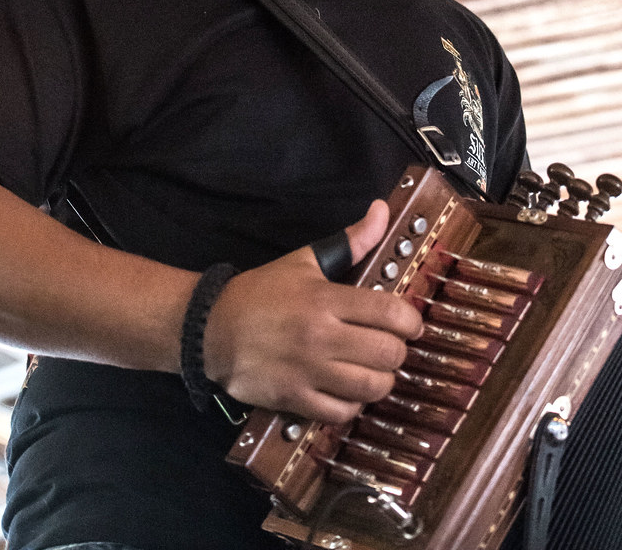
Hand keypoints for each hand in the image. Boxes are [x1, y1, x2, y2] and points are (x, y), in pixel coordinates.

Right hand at [203, 200, 421, 422]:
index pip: (390, 313)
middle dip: (398, 352)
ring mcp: (307, 371)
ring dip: (381, 381)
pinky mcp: (293, 400)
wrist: (210, 329)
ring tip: (374, 371)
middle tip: (391, 347)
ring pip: (370, 388)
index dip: (411, 321)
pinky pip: (341, 413)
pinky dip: (353, 406)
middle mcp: (321, 336)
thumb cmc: (263, 292)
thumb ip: (352, 240)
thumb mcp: (306, 260)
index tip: (411, 324)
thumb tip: (382, 209)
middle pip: (387, 353)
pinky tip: (349, 392)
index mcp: (326, 299)